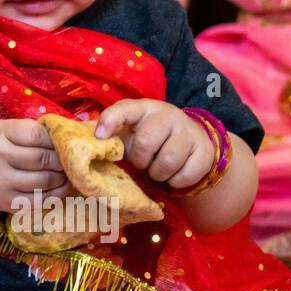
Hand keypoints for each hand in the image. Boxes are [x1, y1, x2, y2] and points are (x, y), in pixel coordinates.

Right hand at [0, 118, 70, 212]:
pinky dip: (57, 193)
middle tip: (71, 158)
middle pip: (43, 159)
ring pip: (45, 180)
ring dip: (62, 176)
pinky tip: (62, 187)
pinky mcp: (8, 203)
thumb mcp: (3, 129)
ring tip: (67, 172)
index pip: (37, 135)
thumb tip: (64, 137)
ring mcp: (3, 183)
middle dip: (62, 159)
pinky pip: (40, 199)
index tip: (63, 142)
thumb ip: (29, 131)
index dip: (55, 139)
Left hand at [94, 98, 213, 189]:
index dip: (111, 120)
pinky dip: (175, 182)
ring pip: (167, 161)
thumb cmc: (151, 137)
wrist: (190, 141)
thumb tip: (87, 136)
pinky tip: (174, 174)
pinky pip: (185, 175)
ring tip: (157, 169)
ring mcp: (188, 131)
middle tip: (143, 162)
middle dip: (140, 160)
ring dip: (157, 173)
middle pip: (146, 141)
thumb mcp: (131, 131)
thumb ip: (111, 132)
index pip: (125, 108)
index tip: (100, 136)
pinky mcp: (203, 151)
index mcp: (143, 109)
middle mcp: (167, 115)